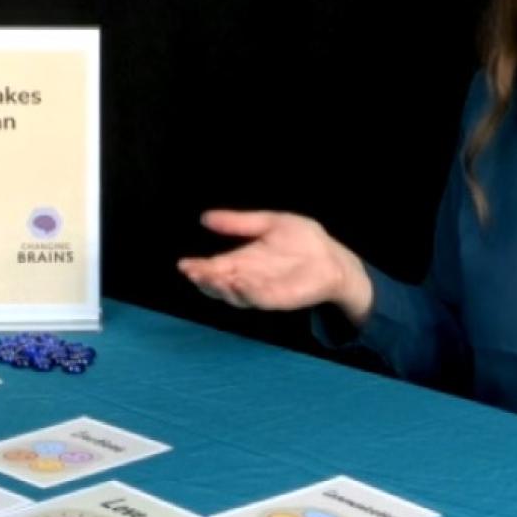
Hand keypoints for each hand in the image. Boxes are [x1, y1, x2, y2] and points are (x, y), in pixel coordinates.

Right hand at [176, 210, 372, 320]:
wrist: (332, 258)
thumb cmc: (303, 240)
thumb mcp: (269, 224)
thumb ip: (239, 223)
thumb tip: (205, 217)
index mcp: (242, 260)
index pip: (214, 267)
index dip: (198, 268)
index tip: (184, 264)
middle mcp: (247, 278)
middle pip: (219, 284)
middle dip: (204, 280)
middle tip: (192, 273)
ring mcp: (261, 291)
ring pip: (233, 295)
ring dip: (220, 288)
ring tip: (210, 277)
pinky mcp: (277, 299)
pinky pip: (257, 299)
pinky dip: (246, 293)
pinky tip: (237, 283)